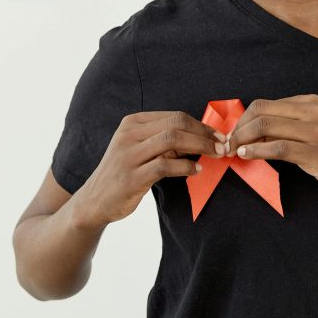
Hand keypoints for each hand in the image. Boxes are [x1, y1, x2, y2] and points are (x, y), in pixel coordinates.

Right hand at [76, 111, 225, 226]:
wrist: (94, 201)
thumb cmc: (123, 174)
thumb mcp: (139, 150)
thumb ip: (164, 142)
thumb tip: (201, 138)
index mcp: (132, 123)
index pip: (175, 116)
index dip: (201, 125)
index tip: (219, 135)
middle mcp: (128, 134)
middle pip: (176, 124)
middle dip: (204, 134)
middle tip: (223, 145)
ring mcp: (128, 155)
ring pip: (172, 140)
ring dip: (200, 146)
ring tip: (215, 155)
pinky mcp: (131, 177)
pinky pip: (165, 166)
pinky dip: (186, 166)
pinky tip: (196, 170)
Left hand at [224, 94, 317, 205]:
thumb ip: (291, 126)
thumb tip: (254, 133)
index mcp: (310, 102)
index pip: (265, 104)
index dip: (243, 120)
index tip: (232, 135)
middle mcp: (312, 111)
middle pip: (261, 111)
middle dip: (237, 128)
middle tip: (227, 145)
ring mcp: (316, 131)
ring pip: (266, 126)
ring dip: (242, 139)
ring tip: (232, 152)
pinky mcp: (317, 152)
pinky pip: (278, 147)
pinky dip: (257, 150)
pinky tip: (247, 156)